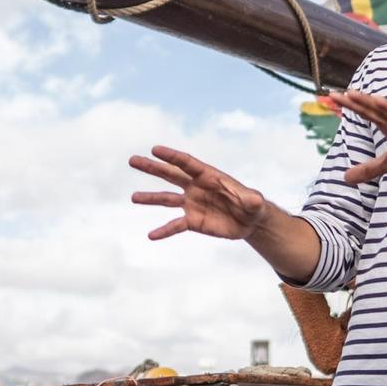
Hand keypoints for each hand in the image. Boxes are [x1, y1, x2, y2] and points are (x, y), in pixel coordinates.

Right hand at [130, 145, 270, 241]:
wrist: (249, 222)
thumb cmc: (252, 205)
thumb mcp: (254, 202)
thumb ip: (251, 199)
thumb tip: (254, 200)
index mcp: (208, 176)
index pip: (187, 163)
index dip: (171, 156)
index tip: (155, 149)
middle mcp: (196, 187)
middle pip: (170, 174)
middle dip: (152, 167)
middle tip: (132, 160)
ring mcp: (192, 204)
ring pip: (167, 199)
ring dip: (150, 198)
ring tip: (133, 197)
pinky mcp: (193, 221)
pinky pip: (175, 225)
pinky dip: (164, 230)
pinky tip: (151, 235)